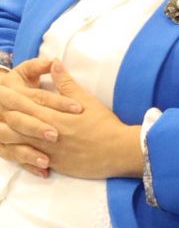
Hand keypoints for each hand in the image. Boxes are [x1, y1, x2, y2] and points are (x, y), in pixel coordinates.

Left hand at [0, 59, 140, 179]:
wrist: (118, 151)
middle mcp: (45, 133)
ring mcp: (47, 150)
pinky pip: (27, 160)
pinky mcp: (52, 164)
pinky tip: (10, 149)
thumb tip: (54, 63)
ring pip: (15, 142)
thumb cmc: (104, 124)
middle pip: (14, 122)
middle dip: (0, 113)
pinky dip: (16, 153)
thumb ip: (66, 83)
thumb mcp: (87, 100)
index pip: (23, 102)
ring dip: (3, 134)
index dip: (8, 95)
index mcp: (53, 115)